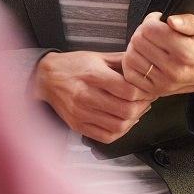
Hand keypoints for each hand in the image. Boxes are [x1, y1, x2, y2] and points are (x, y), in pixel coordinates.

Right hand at [33, 50, 152, 143]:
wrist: (46, 77)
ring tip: (137, 111)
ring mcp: (81, 114)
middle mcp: (86, 96)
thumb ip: (122, 61)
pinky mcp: (78, 126)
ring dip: (134, 120)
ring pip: (118, 126)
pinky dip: (120, 132)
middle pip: (125, 111)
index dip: (144, 92)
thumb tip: (144, 65)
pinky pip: (106, 136)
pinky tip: (124, 121)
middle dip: (142, 106)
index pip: (128, 91)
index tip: (148, 89)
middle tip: (146, 100)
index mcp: (93, 76)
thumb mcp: (98, 56)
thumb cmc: (73, 65)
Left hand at [121, 12, 193, 102]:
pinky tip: (143, 56)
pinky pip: (130, 74)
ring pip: (131, 57)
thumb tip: (171, 20)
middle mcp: (173, 69)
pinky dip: (132, 63)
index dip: (151, 20)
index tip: (159, 20)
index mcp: (186, 52)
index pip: (150, 29)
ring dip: (135, 46)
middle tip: (153, 30)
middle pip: (138, 41)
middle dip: (142, 31)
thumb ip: (190, 21)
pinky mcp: (156, 90)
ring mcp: (163, 82)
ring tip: (148, 42)